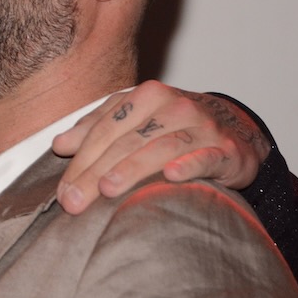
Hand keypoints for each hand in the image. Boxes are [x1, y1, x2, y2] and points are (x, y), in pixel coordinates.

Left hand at [52, 80, 270, 214]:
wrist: (237, 128)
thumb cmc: (174, 126)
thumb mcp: (135, 120)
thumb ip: (98, 128)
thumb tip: (60, 145)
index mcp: (146, 96)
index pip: (105, 128)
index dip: (80, 159)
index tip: (63, 191)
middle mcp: (173, 106)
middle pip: (126, 141)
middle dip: (95, 172)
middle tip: (74, 201)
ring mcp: (202, 127)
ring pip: (160, 148)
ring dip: (132, 168)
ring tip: (108, 188)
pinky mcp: (227, 150)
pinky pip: (205, 156)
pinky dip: (189, 165)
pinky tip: (172, 176)